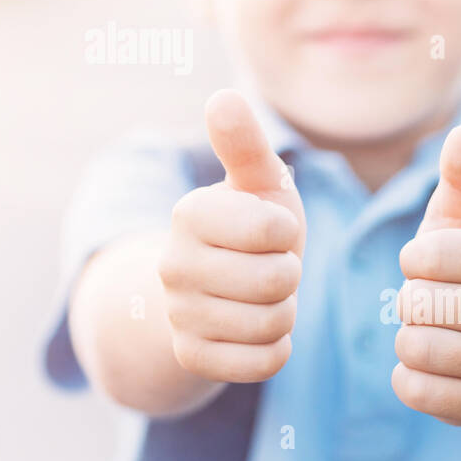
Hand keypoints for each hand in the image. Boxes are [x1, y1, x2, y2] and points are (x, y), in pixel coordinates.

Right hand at [158, 90, 306, 382]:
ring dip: (283, 312)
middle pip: (277, 282)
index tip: (268, 229)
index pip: (273, 231)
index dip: (286, 232)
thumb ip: (243, 143)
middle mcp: (172, 264)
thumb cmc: (249, 224)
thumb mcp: (256, 182)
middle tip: (268, 266)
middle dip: (288, 275)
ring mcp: (177, 314)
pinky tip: (256, 328)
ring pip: (272, 324)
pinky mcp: (190, 357)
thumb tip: (221, 98)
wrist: (214, 287)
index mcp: (188, 213)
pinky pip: (262, 363)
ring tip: (262, 295)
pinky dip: (274, 348)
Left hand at [392, 124, 460, 425]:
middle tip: (437, 305)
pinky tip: (431, 366)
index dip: (414, 260)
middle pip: (415, 304)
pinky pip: (415, 389)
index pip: (427, 256)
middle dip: (411, 302)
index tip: (431, 265)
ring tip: (436, 333)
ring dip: (409, 339)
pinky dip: (409, 377)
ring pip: (413, 347)